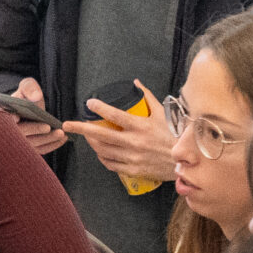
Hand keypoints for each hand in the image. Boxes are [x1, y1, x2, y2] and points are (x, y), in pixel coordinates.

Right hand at [6, 76, 66, 155]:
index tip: (18, 117)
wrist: (26, 110)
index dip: (9, 119)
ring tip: (61, 134)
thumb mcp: (26, 87)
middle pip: (19, 135)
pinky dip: (50, 145)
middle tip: (49, 127)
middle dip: (34, 130)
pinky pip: (38, 150)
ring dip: (46, 140)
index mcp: (2, 115)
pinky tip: (61, 140)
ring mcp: (17, 143)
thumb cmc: (25, 97)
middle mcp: (7, 132)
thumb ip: (29, 88)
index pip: (3, 120)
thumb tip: (36, 97)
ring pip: (30, 145)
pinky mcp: (27, 150)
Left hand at [64, 82, 178, 181]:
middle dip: (81, 129)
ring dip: (91, 142)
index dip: (100, 108)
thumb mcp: (162, 113)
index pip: (115, 115)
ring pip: (102, 150)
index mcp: (141, 127)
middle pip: (101, 135)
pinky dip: (102, 157)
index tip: (89, 103)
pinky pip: (110, 164)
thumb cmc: (174, 135)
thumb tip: (136, 83)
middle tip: (67, 125)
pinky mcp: (132, 169)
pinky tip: (99, 151)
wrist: (185, 162)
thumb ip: (148, 97)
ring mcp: (131, 157)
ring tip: (85, 136)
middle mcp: (134, 142)